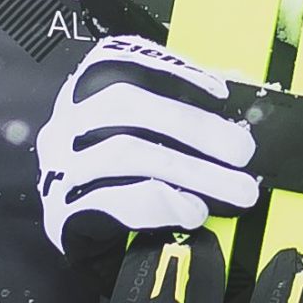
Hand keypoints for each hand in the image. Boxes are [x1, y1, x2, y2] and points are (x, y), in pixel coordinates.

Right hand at [35, 36, 262, 251]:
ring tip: (237, 188)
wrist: (85, 243)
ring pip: (125, 153)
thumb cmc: (119, 181)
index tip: (219, 93)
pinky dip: (160, 203)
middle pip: (125, 105)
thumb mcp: (142, 136)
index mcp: (83, 93)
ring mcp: (60, 167)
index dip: (171, 70)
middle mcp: (65, 123)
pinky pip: (112, 201)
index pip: (117, 60)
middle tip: (242, 151)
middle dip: (194, 125)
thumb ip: (180, 111)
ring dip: (191, 169)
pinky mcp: (62, 213)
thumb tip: (237, 96)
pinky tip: (193, 209)